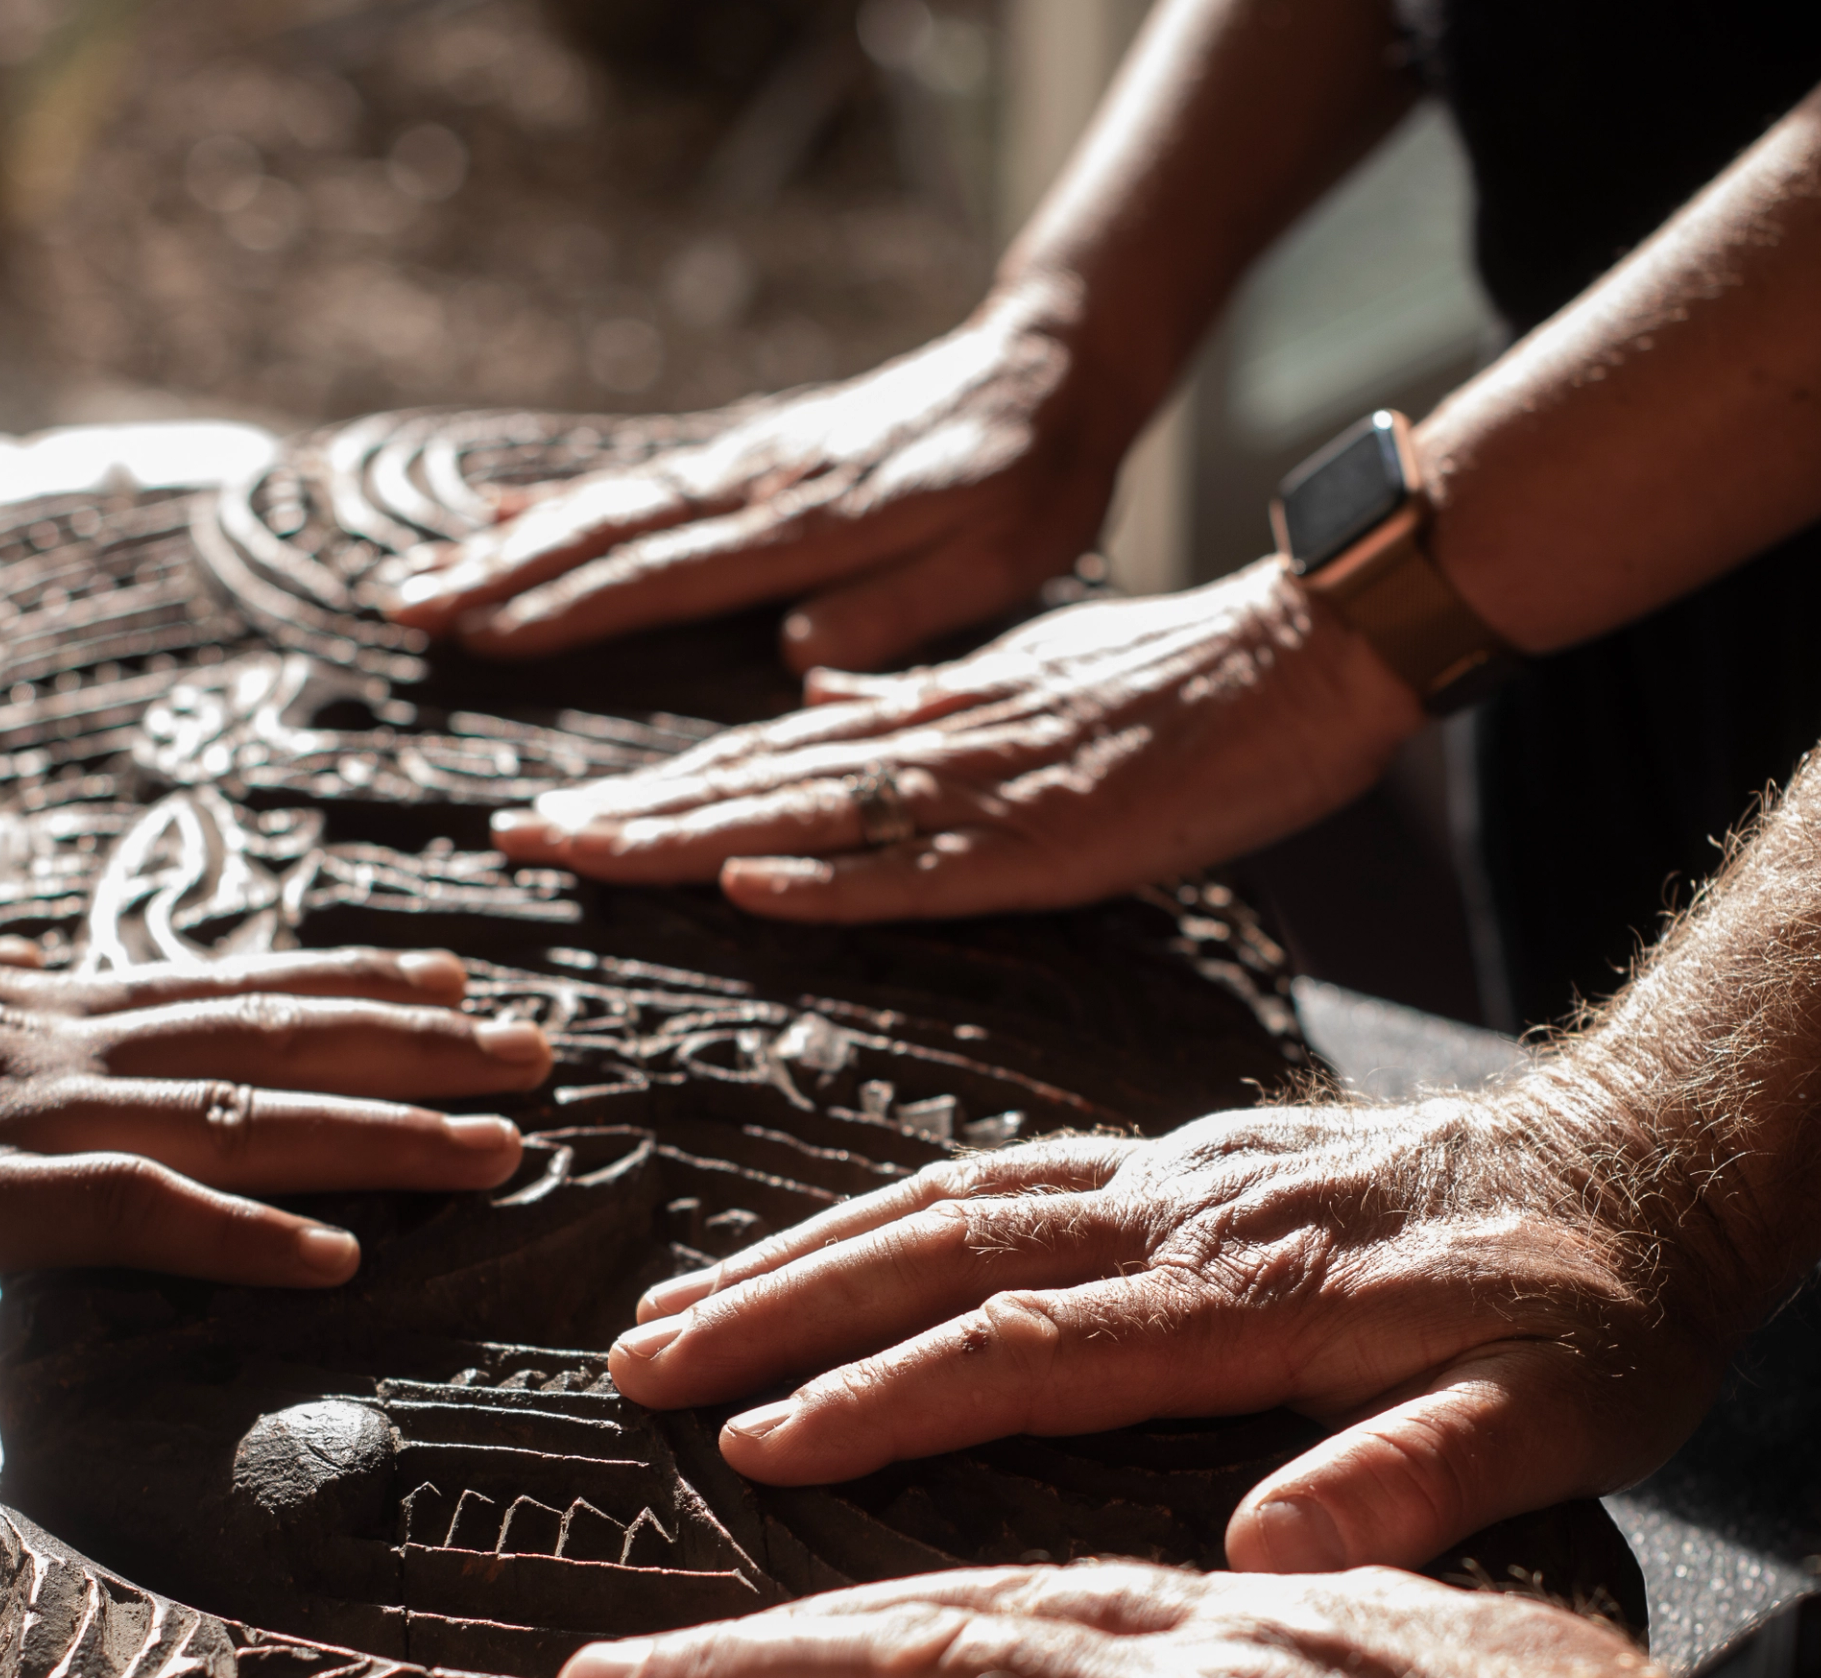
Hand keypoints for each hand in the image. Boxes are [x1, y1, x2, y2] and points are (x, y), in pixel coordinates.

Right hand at [0, 882, 552, 1285]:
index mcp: (24, 1007)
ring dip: (383, 1135)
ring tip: (506, 1142)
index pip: (219, 990)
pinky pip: (133, 1215)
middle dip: (419, 1053)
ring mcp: (15, 1116)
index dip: (342, 991)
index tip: (444, 983)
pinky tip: (342, 1261)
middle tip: (544, 1050)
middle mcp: (51, 1046)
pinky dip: (243, 1236)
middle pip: (271, 1040)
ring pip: (241, 1116)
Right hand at [386, 297, 1133, 670]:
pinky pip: (642, 477)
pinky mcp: (753, 451)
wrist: (1047, 369)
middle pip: (611, 532)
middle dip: (504, 573)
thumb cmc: (1033, 483)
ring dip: (512, 542)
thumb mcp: (998, 561)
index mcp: (815, 526)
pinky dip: (566, 497)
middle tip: (408, 611)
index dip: (575, 610)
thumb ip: (901, 606)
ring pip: (609, 503)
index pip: (670, 574)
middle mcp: (762, 486)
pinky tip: (505, 511)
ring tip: (425, 577)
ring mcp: (749, 462)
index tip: (488, 637)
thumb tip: (795, 649)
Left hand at [485, 563, 1420, 923]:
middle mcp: (934, 747)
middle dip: (625, 817)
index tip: (552, 817)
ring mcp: (988, 792)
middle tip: (511, 843)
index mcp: (927, 719)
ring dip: (686, 840)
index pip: (759, 761)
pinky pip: (927, 869)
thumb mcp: (1026, 677)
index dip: (650, 791)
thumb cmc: (1182, 676)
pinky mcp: (1056, 837)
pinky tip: (751, 887)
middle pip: (750, 787)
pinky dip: (837, 877)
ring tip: (580, 856)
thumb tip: (819, 703)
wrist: (1309, 647)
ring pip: (808, 819)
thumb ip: (919, 699)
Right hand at [604, 1098, 1727, 1568]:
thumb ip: (1420, 1479)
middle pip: (946, 1249)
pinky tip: (826, 1256)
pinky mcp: (1192, 1157)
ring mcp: (1185, 1172)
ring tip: (675, 1314)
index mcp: (1262, 1299)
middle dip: (780, 1308)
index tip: (758, 1447)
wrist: (1665, 1155)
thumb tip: (1266, 1549)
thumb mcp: (1563, 1420)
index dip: (888, 1396)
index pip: (1033, 1345)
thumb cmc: (1613, 1318)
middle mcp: (1196, 1215)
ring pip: (953, 1199)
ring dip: (804, 1255)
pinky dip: (886, 1213)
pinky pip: (1003, 1174)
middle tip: (637, 1368)